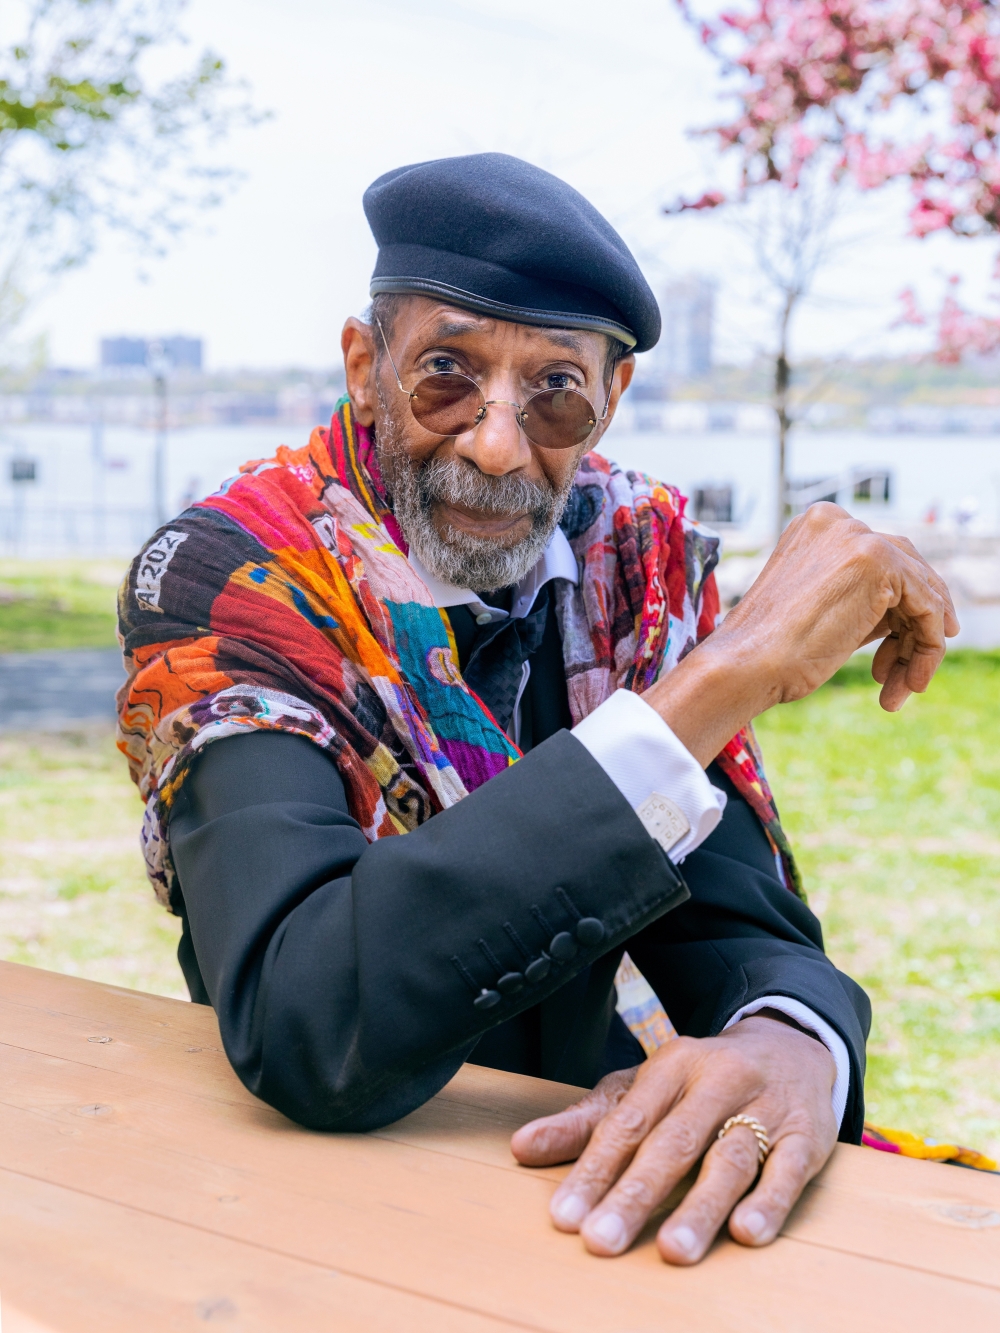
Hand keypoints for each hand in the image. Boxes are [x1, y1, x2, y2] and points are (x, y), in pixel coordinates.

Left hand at [510, 1016, 837, 1264]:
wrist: (790, 1045)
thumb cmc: (702, 1080)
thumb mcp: (644, 1088)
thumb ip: (586, 1122)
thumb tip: (521, 1147)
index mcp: (671, 1066)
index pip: (626, 1123)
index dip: (594, 1171)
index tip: (564, 1217)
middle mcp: (717, 1081)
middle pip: (672, 1143)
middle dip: (635, 1195)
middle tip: (602, 1241)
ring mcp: (765, 1107)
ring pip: (729, 1158)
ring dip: (700, 1207)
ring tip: (672, 1250)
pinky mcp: (807, 1135)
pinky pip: (787, 1169)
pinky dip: (769, 1202)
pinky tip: (747, 1233)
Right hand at [644, 503, 959, 765]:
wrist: (745, 664)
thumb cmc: (769, 651)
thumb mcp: (820, 610)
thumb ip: (862, 597)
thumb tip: (911, 613)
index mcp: (816, 526)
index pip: (882, 559)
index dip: (899, 609)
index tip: (899, 650)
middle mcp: (839, 522)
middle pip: (907, 570)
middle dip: (914, 625)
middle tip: (910, 674)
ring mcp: (859, 537)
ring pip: (922, 591)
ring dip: (919, 646)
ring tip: (903, 688)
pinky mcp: (879, 561)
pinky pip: (929, 606)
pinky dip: (928, 646)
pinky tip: (910, 682)